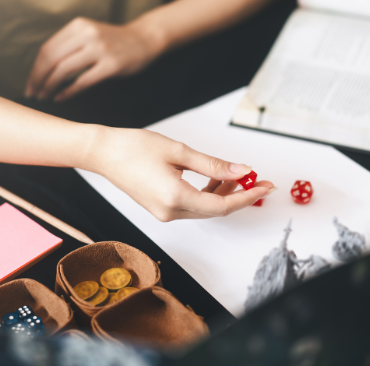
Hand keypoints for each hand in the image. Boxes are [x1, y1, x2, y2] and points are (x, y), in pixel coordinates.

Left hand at [25, 17, 162, 101]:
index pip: (47, 49)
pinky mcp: (111, 65)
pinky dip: (68, 91)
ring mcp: (99, 49)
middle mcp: (87, 34)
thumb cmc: (114, 43)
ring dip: (50, 86)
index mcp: (78, 26)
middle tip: (33, 94)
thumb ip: (69, 46)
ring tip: (45, 97)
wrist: (145, 40)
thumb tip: (42, 70)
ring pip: (64, 70)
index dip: (35, 69)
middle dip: (38, 79)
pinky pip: (83, 81)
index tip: (30, 84)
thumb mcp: (89, 35)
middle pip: (51, 59)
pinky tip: (61, 97)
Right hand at [86, 127, 274, 220]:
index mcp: (175, 197)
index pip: (222, 205)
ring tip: (236, 175)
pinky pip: (192, 207)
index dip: (247, 196)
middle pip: (216, 211)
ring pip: (205, 210)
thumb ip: (213, 165)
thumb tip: (242, 172)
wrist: (103, 153)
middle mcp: (170, 212)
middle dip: (239, 196)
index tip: (266, 186)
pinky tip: (215, 180)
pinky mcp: (161, 209)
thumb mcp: (179, 152)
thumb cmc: (135, 147)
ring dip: (223, 195)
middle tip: (258, 180)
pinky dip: (207, 195)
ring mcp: (164, 214)